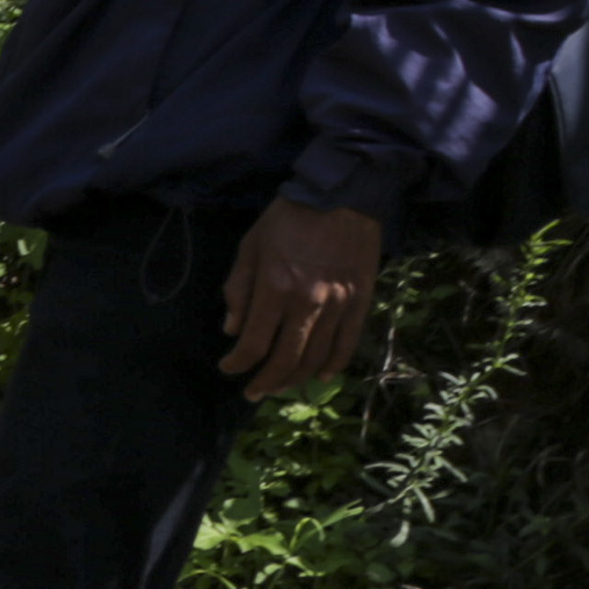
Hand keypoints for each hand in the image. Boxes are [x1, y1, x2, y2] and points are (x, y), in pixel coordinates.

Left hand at [218, 200, 383, 400]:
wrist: (342, 196)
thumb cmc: (288, 219)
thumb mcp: (250, 247)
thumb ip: (239, 290)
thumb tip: (232, 330)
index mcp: (275, 289)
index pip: (255, 344)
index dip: (238, 363)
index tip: (228, 368)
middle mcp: (309, 304)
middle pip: (286, 359)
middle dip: (265, 382)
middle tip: (253, 392)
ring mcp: (339, 306)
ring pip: (317, 358)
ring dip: (295, 379)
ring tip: (280, 386)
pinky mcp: (361, 302)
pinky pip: (347, 344)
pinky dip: (333, 365)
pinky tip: (319, 376)